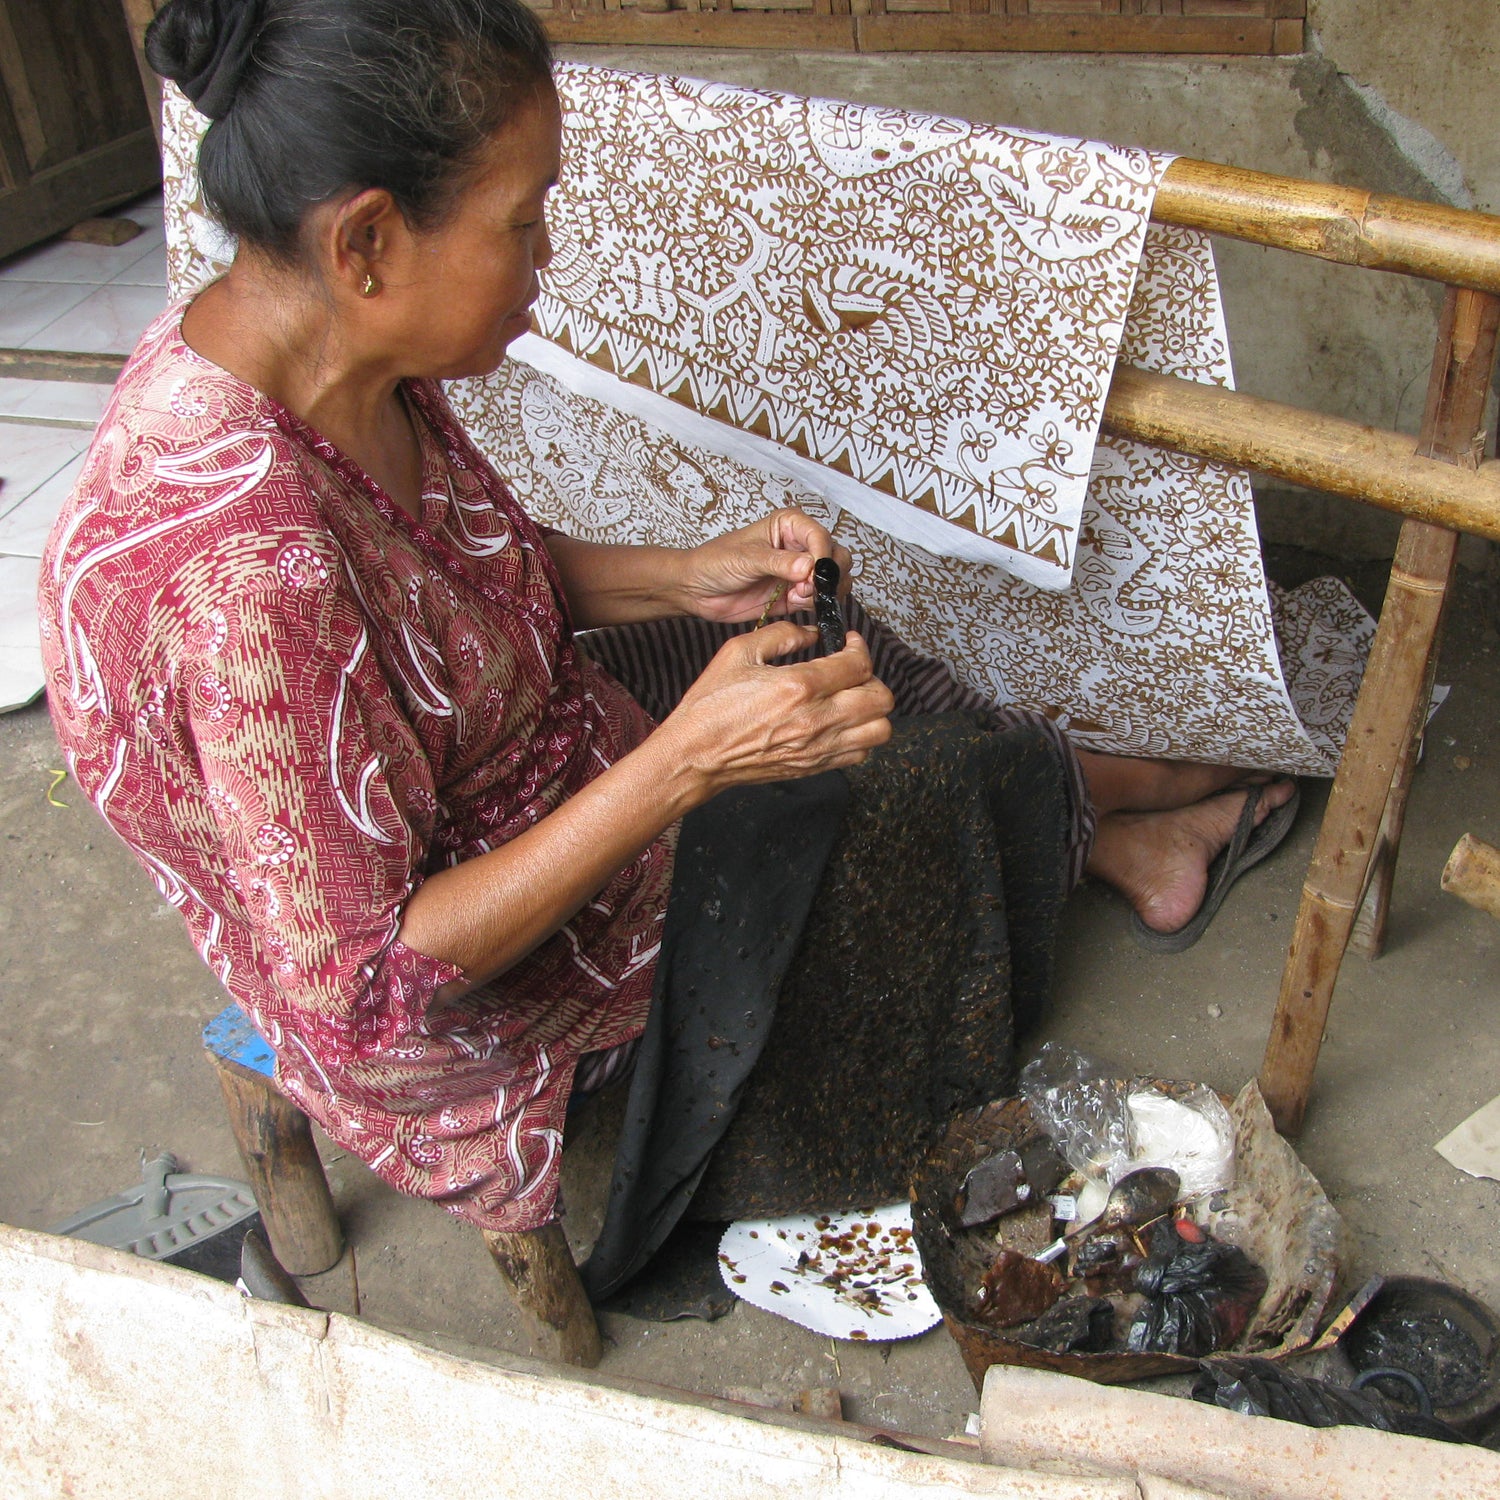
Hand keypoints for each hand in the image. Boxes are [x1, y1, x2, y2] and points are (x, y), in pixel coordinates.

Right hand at [657, 622, 893, 795]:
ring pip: (880, 730)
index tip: (849, 644)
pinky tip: (839, 723)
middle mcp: (816, 719)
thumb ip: (781, 635)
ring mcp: (818, 747)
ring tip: (851, 699)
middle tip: (852, 671)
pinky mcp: (814, 766)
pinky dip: (860, 736)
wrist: (696, 754)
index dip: (860, 648)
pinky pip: (861, 754)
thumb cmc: (711, 706)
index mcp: (799, 686)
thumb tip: (811, 633)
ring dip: (872, 710)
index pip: (859, 664)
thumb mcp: (739, 652)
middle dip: (872, 677)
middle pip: (881, 698)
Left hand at [677, 508, 853, 624]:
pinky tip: (797, 602)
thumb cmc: (714, 562)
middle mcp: (799, 546)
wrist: (696, 589)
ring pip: (834, 579)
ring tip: (801, 595)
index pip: (819, 536)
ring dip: (826, 591)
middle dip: (829, 574)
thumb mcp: (746, 558)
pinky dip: (817, 604)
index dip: (822, 555)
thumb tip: (809, 567)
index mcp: (788, 525)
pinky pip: (820, 600)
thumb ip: (779, 562)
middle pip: (836, 556)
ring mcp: (799, 572)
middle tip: (808, 587)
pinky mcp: (796, 595)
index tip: (814, 573)